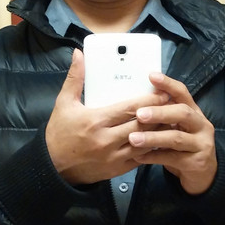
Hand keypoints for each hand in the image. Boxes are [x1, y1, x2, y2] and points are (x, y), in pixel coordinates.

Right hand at [45, 50, 168, 184]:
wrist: (53, 168)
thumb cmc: (59, 133)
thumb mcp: (63, 104)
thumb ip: (75, 78)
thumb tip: (79, 54)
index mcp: (95, 121)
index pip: (129, 109)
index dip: (149, 100)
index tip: (163, 92)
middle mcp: (106, 140)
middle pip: (141, 125)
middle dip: (159, 114)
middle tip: (172, 104)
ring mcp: (113, 157)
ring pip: (144, 142)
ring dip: (158, 132)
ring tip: (170, 121)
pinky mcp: (117, 170)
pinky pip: (140, 158)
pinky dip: (151, 148)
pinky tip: (158, 139)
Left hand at [127, 73, 216, 194]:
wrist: (202, 174)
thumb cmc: (184, 147)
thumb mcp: (177, 128)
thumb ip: (164, 115)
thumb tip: (137, 101)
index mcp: (194, 112)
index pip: (183, 93)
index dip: (168, 84)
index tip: (151, 76)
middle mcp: (201, 125)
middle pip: (182, 113)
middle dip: (160, 112)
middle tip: (139, 114)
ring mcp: (202, 144)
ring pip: (176, 138)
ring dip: (153, 137)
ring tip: (133, 138)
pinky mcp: (197, 162)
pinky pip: (172, 158)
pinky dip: (154, 157)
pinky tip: (139, 156)